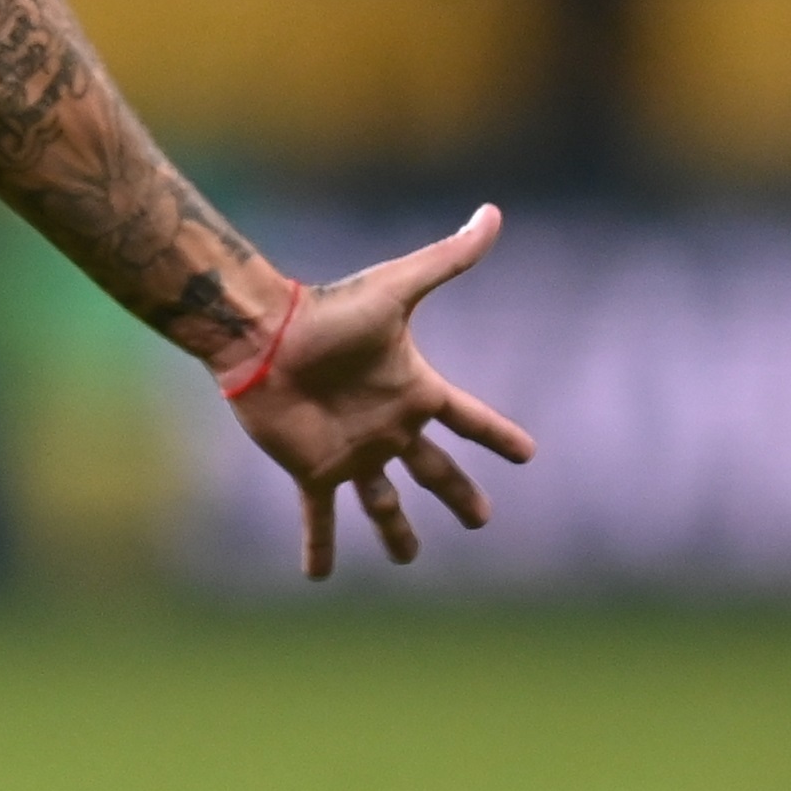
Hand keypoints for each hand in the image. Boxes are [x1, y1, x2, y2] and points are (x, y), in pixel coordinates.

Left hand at [223, 206, 538, 578]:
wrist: (262, 335)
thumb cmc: (329, 311)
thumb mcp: (398, 287)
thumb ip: (448, 257)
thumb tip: (492, 213)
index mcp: (414, 390)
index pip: (471, 420)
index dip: (498, 437)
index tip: (528, 455)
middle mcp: (387, 427)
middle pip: (434, 470)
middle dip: (458, 495)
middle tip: (480, 520)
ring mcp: (351, 452)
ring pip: (382, 504)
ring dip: (395, 534)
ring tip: (407, 560)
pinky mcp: (313, 470)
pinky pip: (321, 517)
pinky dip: (319, 547)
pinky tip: (318, 577)